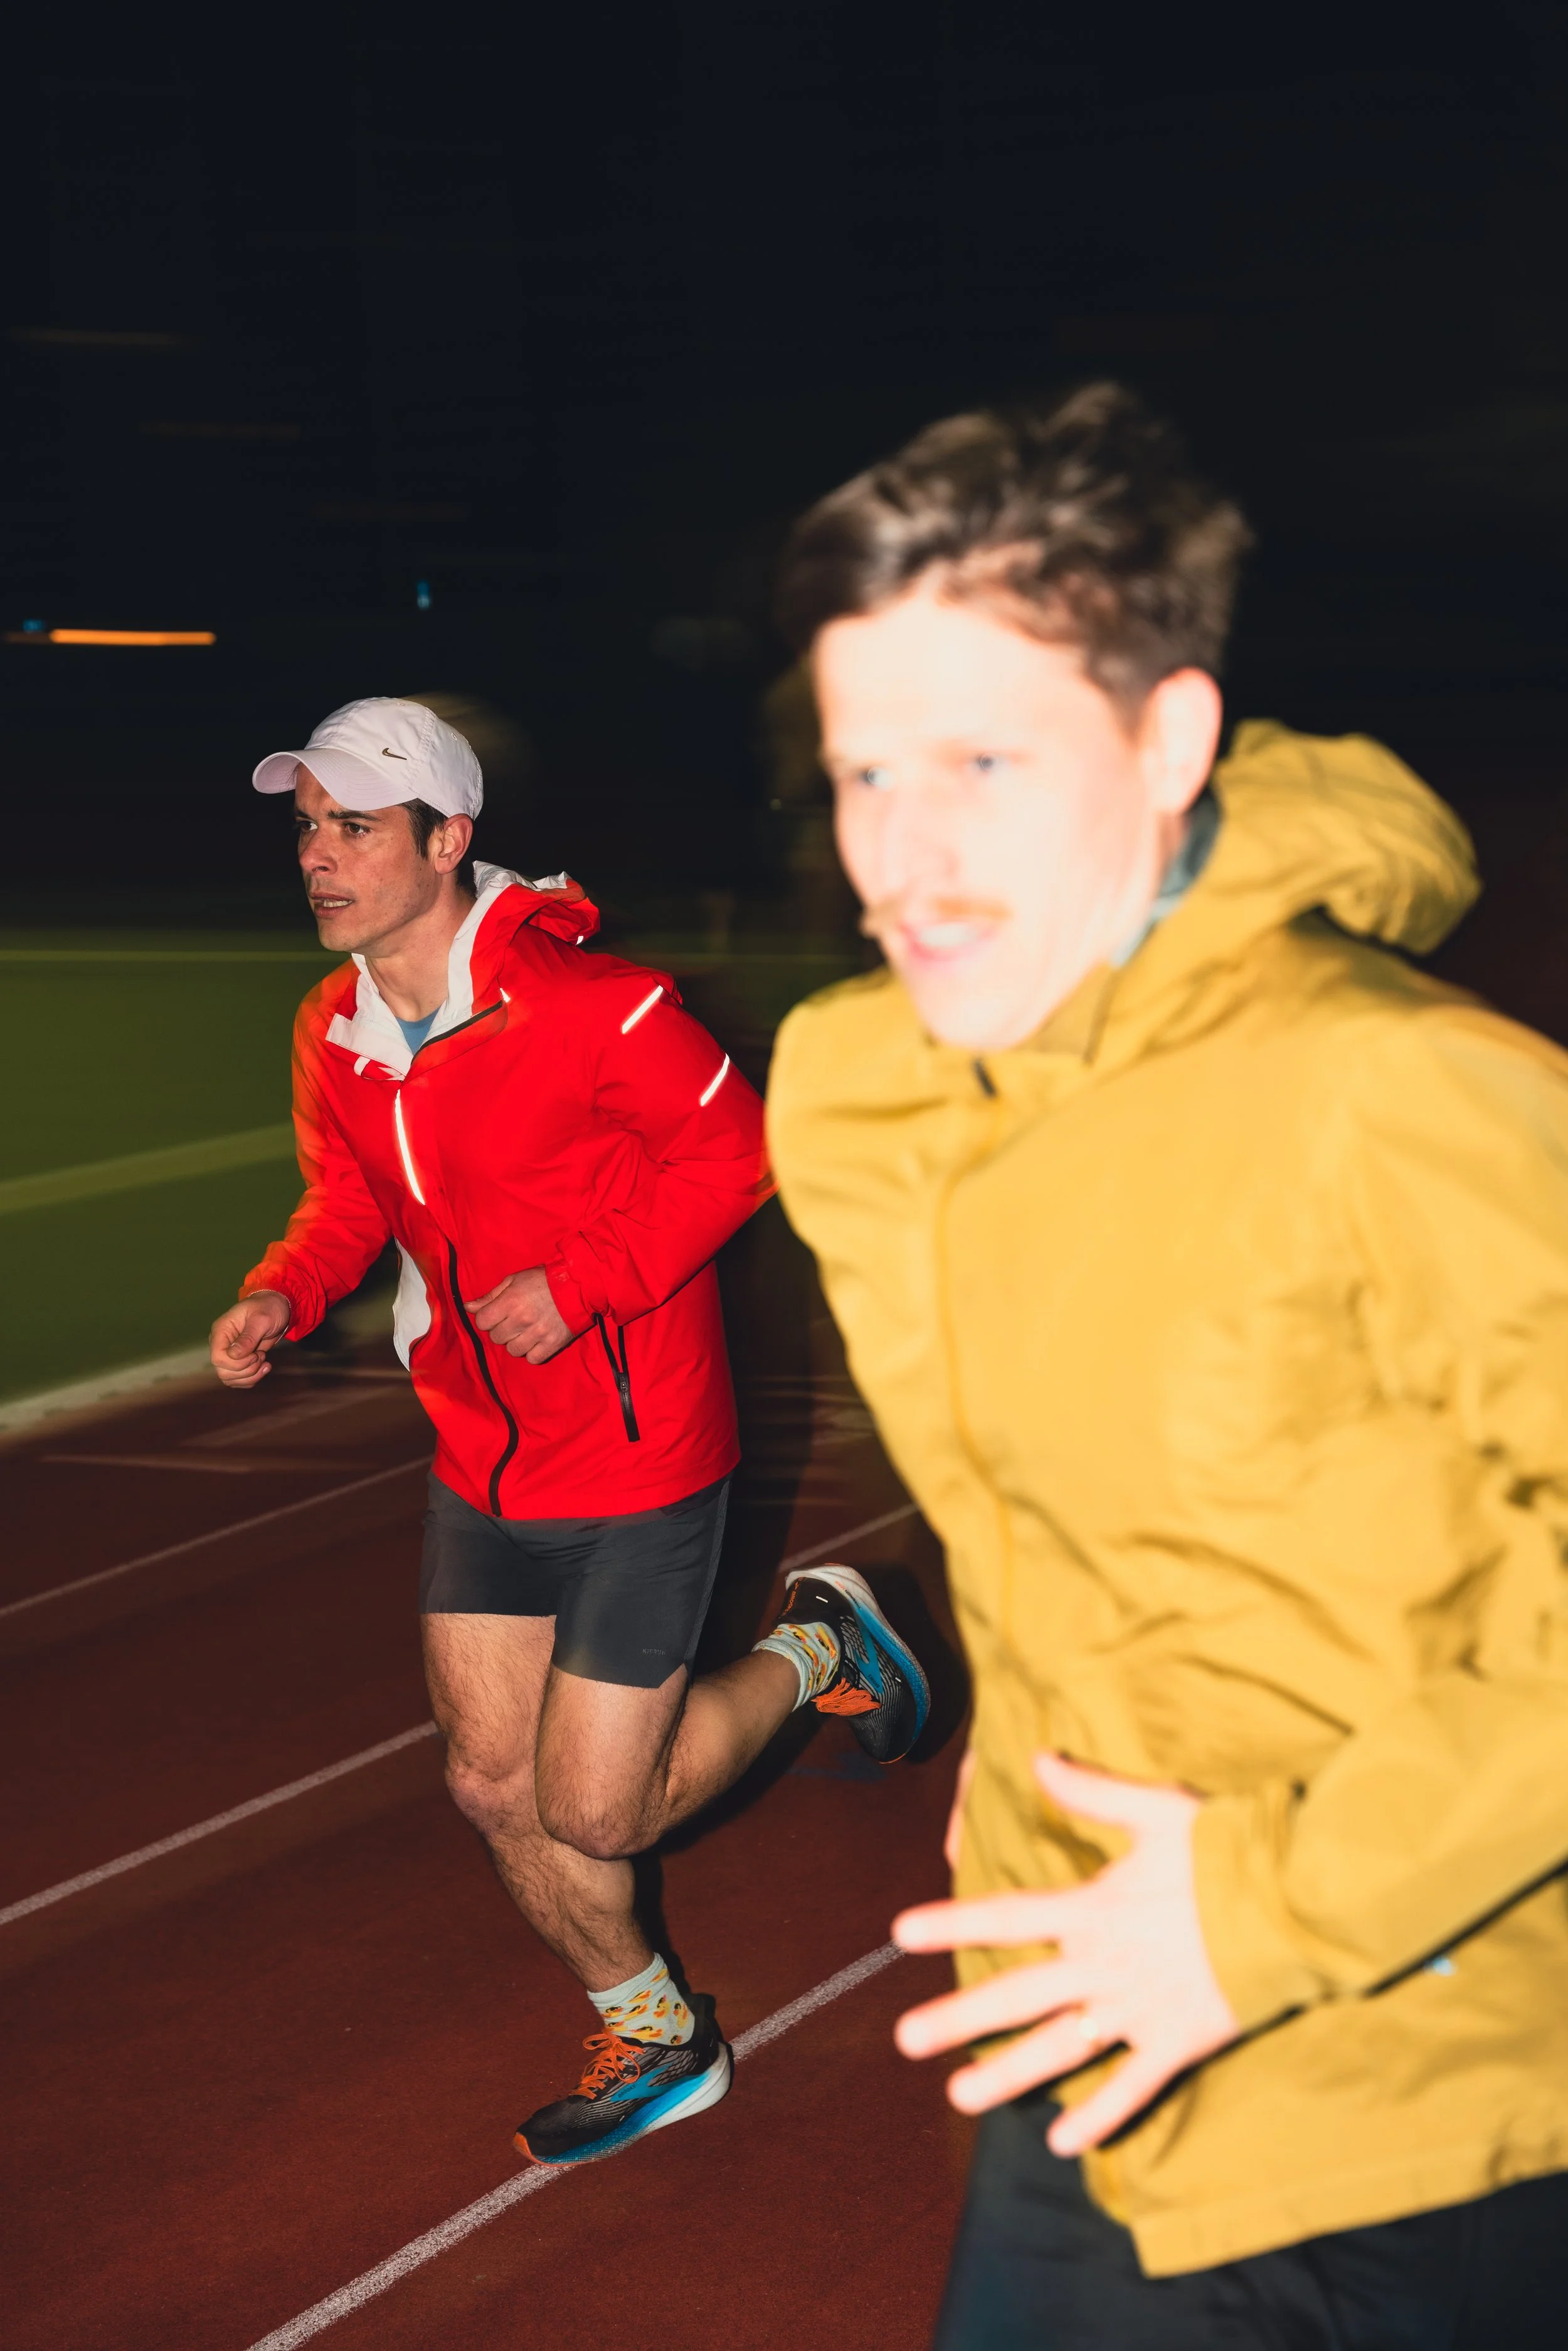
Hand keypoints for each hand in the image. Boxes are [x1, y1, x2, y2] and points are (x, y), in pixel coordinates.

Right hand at [210, 1291, 291, 1387]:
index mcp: (221, 1331)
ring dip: (251, 1376)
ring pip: (230, 1378)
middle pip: (223, 1372)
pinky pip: (239, 1379)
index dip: (237, 1363)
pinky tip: (265, 1367)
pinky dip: (253, 1378)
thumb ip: (248, 1337)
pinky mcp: (238, 1361)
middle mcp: (221, 1344)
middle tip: (261, 1356)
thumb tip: (233, 1355)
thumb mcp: (262, 1319)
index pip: (218, 1358)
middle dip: (246, 1371)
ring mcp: (229, 1354)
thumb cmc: (269, 1308)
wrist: (277, 1308)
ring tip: (265, 1362)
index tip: (256, 1354)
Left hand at [465, 1267, 573, 1362]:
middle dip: (502, 1329)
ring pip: (513, 1350)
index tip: (497, 1314)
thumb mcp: (514, 1280)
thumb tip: (467, 1307)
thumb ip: (490, 1296)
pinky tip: (537, 1341)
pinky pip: (532, 1359)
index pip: (482, 1322)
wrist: (578, 1285)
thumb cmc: (543, 1280)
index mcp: (510, 1301)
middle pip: (496, 1337)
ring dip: (516, 1342)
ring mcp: (537, 1334)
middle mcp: (521, 1319)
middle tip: (515, 1320)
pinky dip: (532, 1352)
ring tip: (526, 1331)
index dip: (487, 1318)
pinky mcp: (552, 1344)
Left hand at [892, 1751, 1238, 2155]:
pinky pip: (1131, 2089)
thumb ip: (1094, 1793)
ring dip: (1008, 2075)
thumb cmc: (1228, 1852)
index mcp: (1095, 1910)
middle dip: (958, 2019)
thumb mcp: (1159, 1810)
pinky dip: (1100, 2118)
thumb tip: (1039, 1758)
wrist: (1296, 1907)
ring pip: (1060, 2050)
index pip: (1006, 1917)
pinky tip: (1064, 2144)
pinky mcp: (1177, 2043)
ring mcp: (1138, 2012)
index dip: (952, 1922)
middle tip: (904, 2040)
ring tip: (959, 2097)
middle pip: (1017, 1995)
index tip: (901, 1934)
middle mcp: (1104, 1966)